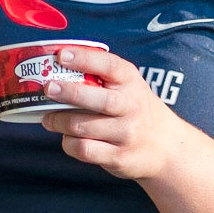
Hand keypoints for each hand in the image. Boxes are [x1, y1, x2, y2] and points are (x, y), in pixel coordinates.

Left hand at [39, 46, 182, 179]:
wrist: (165, 147)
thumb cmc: (135, 109)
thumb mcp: (128, 86)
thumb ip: (100, 76)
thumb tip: (53, 65)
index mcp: (132, 82)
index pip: (109, 66)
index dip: (84, 59)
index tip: (61, 55)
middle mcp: (132, 107)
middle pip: (99, 100)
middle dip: (70, 93)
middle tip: (48, 88)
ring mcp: (126, 133)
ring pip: (83, 127)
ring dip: (59, 122)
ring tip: (48, 118)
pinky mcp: (118, 157)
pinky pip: (84, 150)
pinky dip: (68, 143)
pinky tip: (66, 138)